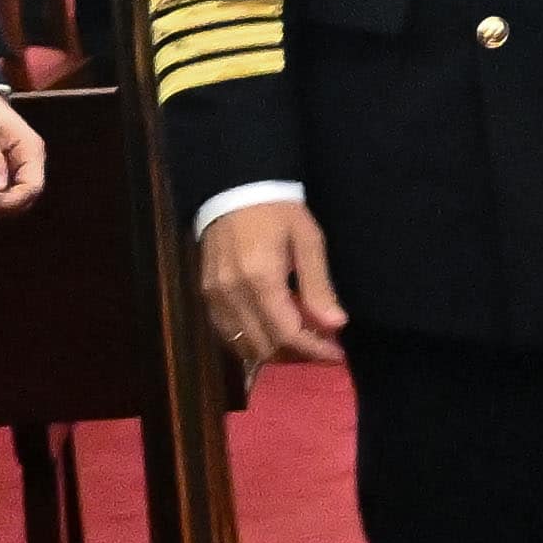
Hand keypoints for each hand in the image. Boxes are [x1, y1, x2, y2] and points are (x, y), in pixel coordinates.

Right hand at [196, 191, 348, 369]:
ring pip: (243, 345)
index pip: (287, 333)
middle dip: (296, 354)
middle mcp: (232, 293)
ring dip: (273, 352)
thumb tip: (336, 324)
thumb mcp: (307, 240)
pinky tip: (270, 334)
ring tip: (299, 343)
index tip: (336, 354)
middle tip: (321, 347)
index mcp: (260, 278)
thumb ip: (318, 285)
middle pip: (265, 345)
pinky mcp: (205, 294)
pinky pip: (226, 333)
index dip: (313, 349)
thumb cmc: (278, 211)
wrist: (234, 188)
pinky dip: (250, 341)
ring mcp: (214, 296)